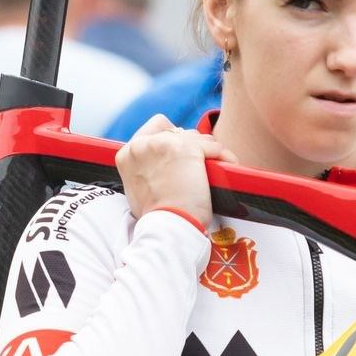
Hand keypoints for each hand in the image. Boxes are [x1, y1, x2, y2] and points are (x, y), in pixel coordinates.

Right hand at [117, 115, 233, 227]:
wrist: (167, 227)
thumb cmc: (157, 217)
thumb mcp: (138, 188)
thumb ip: (146, 169)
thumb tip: (161, 165)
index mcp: (127, 153)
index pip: (156, 127)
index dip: (173, 138)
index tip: (182, 153)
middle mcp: (142, 144)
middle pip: (179, 131)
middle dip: (193, 146)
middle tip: (200, 166)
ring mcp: (165, 143)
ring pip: (198, 137)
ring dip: (208, 151)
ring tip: (214, 168)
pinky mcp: (188, 149)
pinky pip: (214, 147)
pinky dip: (224, 157)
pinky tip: (228, 167)